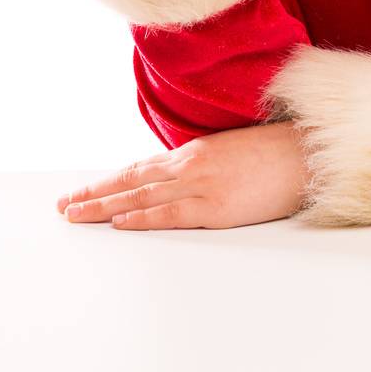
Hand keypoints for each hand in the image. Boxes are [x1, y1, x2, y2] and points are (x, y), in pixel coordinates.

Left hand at [56, 124, 310, 229]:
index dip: (110, 180)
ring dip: (105, 207)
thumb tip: (177, 176)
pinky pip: (170, 213)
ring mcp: (201, 184)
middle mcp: (190, 164)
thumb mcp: (230, 150)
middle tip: (64, 206)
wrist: (306, 155)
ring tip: (76, 215)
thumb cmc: (273, 153)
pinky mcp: (215, 206)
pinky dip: (142, 217)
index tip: (84, 190)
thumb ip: (201, 163)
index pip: (141, 168)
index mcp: (194, 150)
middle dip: (95, 194)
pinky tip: (120, 221)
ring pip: (141, 196)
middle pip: (131, 180)